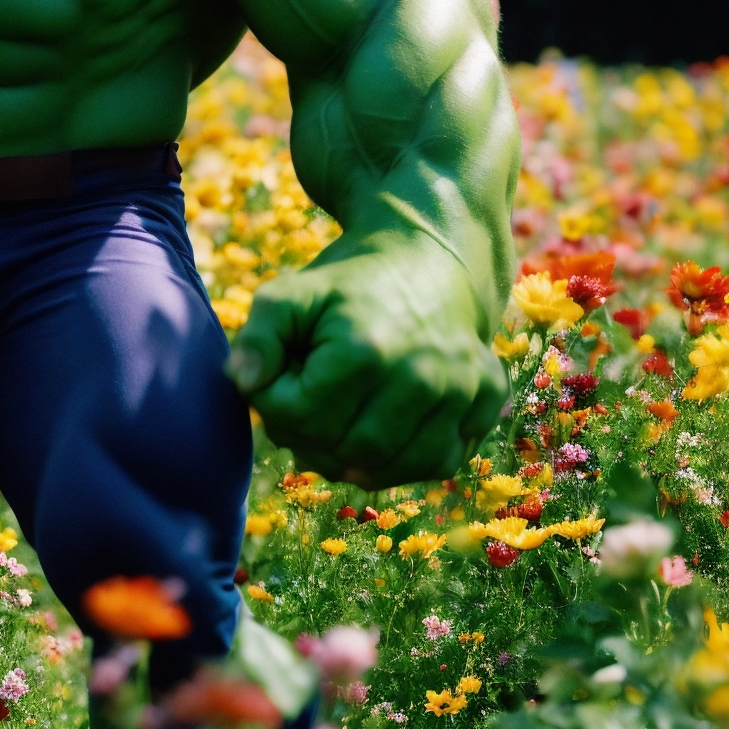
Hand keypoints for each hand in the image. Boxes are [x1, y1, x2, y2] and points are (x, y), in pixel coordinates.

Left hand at [226, 240, 506, 484]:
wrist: (432, 260)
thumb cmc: (349, 285)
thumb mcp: (290, 293)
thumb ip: (257, 337)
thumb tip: (243, 383)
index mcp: (367, 349)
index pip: (299, 418)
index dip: (273, 405)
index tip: (279, 378)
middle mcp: (423, 377)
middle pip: (342, 452)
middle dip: (309, 436)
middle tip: (306, 403)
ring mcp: (461, 393)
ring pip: (389, 468)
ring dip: (350, 456)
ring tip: (338, 420)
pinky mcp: (486, 403)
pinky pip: (436, 464)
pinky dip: (401, 460)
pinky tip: (381, 430)